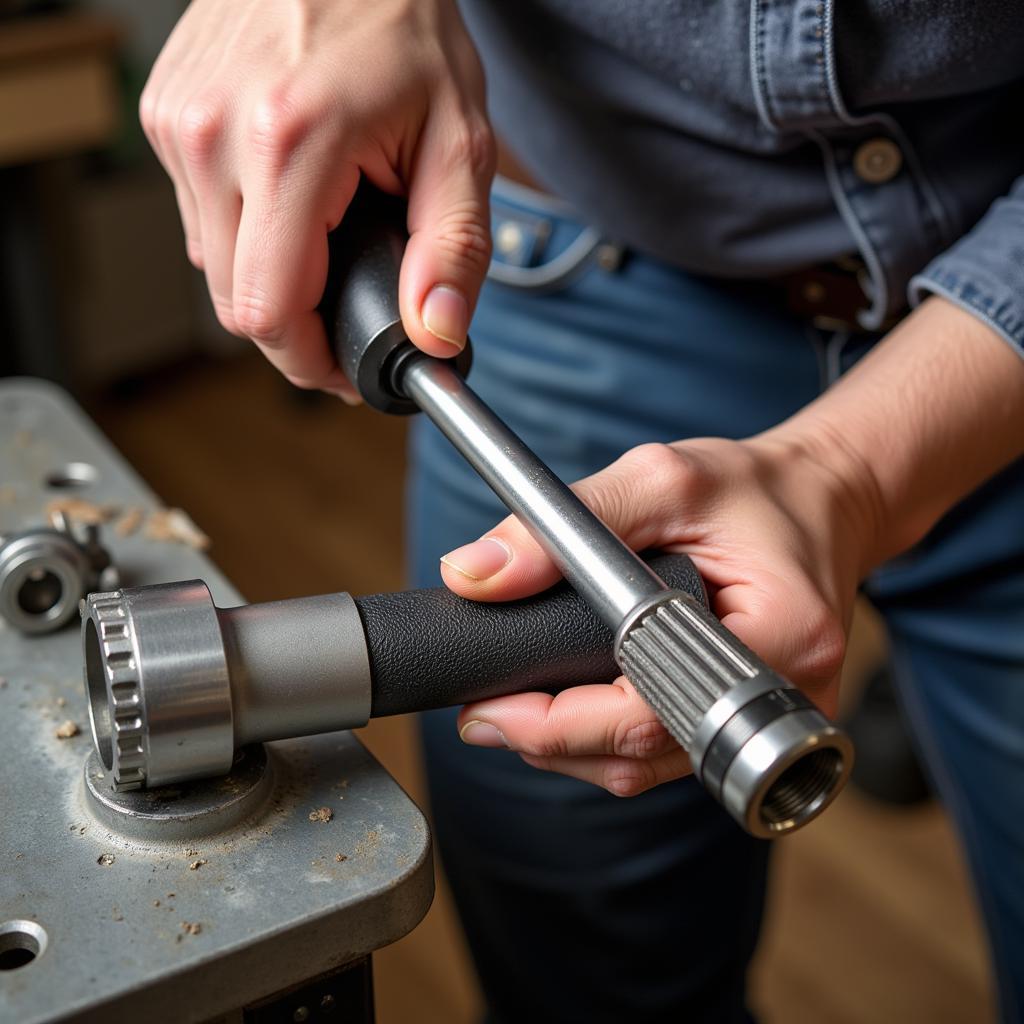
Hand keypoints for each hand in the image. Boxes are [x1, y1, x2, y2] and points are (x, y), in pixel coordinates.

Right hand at [141, 0, 494, 398]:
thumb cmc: (405, 27)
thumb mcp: (460, 141)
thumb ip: (454, 250)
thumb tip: (435, 337)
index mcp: (288, 146)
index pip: (267, 312)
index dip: (310, 360)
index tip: (345, 368)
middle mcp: (213, 135)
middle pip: (234, 303)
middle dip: (295, 327)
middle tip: (347, 312)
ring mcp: (178, 121)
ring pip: (211, 265)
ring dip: (269, 277)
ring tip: (325, 241)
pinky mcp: (166, 113)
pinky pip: (198, 216)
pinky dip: (244, 231)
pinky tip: (287, 202)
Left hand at [441, 436, 874, 795]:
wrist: (820, 501)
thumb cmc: (750, 489)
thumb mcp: (659, 479)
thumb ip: (566, 521)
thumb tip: (475, 574)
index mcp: (781, 633)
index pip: (651, 713)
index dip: (560, 724)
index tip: (493, 707)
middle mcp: (785, 695)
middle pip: (644, 757)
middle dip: (551, 742)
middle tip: (484, 713)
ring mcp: (769, 719)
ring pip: (650, 768)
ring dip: (572, 749)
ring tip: (513, 712)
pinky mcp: (744, 719)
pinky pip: (666, 754)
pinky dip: (606, 741)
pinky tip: (565, 712)